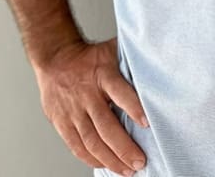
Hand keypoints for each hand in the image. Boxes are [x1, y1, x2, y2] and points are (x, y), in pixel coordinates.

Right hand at [33, 36, 147, 175]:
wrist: (56, 57)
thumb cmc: (90, 57)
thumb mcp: (112, 50)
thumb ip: (131, 59)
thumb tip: (159, 59)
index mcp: (103, 74)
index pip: (120, 92)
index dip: (134, 108)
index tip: (148, 123)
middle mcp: (87, 94)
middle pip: (105, 126)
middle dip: (124, 147)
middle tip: (140, 161)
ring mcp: (73, 110)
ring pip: (91, 141)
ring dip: (111, 159)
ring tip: (128, 170)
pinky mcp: (61, 122)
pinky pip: (77, 146)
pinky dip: (91, 159)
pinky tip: (106, 165)